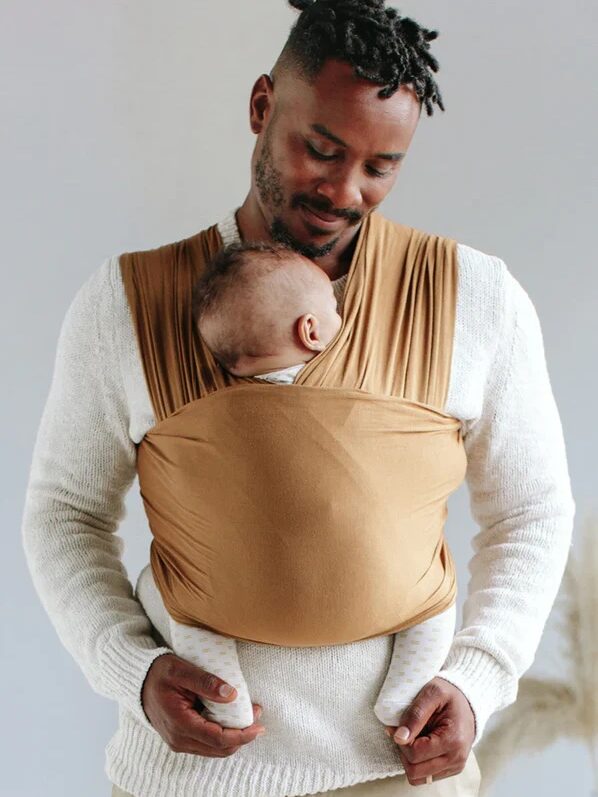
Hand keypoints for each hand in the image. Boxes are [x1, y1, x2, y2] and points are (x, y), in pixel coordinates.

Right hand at [141, 653, 265, 756]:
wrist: (139, 681)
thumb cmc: (159, 672)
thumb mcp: (180, 669)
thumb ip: (205, 681)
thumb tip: (232, 695)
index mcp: (180, 723)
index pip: (218, 738)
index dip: (242, 734)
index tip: (258, 723)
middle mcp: (179, 739)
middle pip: (219, 748)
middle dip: (242, 736)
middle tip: (257, 715)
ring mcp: (179, 741)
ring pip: (214, 749)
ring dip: (234, 737)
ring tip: (248, 715)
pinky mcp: (181, 739)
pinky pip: (207, 744)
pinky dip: (223, 736)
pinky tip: (231, 720)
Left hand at [383, 676, 474, 785]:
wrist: (467, 702)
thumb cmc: (449, 695)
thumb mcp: (432, 693)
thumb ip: (414, 714)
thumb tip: (399, 738)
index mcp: (453, 740)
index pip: (414, 754)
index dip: (401, 741)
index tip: (399, 726)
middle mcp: (456, 759)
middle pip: (415, 771)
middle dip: (404, 752)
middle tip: (406, 733)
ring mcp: (455, 767)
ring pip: (418, 778)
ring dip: (410, 759)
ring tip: (415, 738)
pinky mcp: (451, 769)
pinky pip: (426, 776)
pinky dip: (418, 762)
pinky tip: (422, 744)